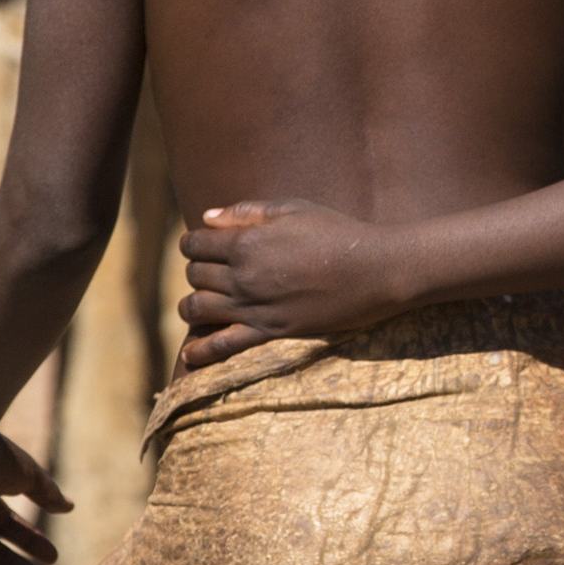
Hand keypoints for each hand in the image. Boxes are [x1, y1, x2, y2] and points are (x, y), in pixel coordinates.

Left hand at [174, 199, 398, 371]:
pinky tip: (188, 355)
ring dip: (192, 305)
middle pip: (195, 275)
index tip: (201, 245)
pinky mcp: (270, 332)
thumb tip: (208, 218)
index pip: (195, 243)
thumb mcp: (294, 209)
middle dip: (197, 270)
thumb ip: (248, 212)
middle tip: (210, 271)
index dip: (193, 242)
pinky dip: (201, 351)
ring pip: (198, 308)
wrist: (375, 270)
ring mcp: (254, 306)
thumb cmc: (338, 232)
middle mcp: (243, 275)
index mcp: (247, 241)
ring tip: (199, 304)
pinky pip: (224, 345)